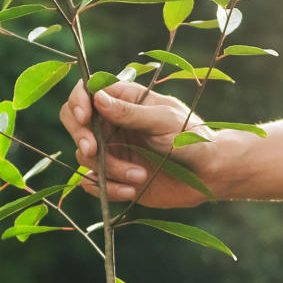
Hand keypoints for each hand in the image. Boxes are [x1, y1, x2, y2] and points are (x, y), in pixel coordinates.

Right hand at [59, 80, 218, 207]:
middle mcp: (113, 124)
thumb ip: (130, 111)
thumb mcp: (163, 120)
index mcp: (125, 100)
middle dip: (80, 136)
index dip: (78, 102)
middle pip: (75, 122)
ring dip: (108, 169)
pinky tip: (130, 191)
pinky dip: (107, 189)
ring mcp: (111, 151)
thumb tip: (97, 98)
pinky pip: (93, 182)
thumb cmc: (192, 138)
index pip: (87, 92)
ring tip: (140, 175)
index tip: (84, 117)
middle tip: (92, 150)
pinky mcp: (114, 177)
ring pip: (85, 157)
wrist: (207, 176)